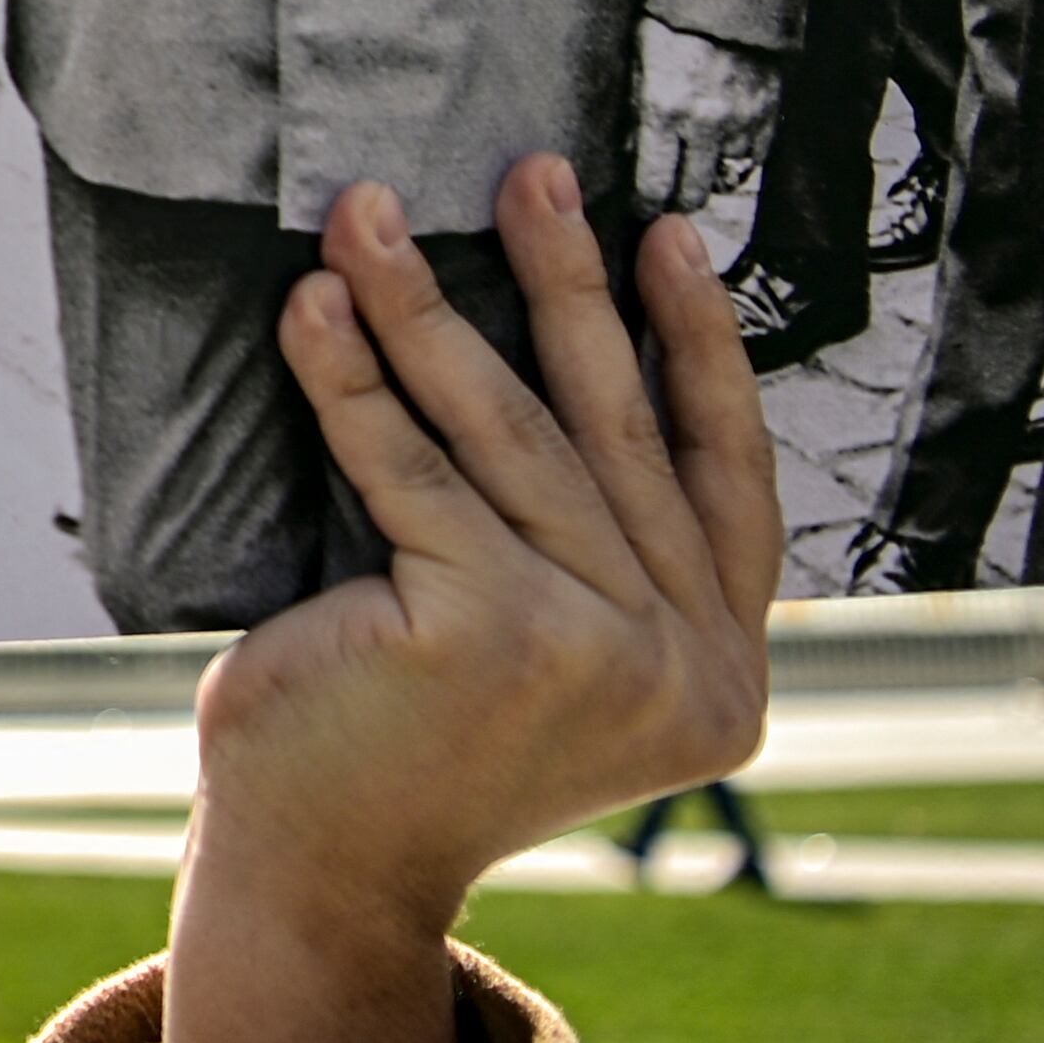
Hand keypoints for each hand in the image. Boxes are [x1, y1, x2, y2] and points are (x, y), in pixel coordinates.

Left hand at [158, 156, 779, 1042]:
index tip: (673, 237)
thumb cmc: (419, 738)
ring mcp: (593, 652)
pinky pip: (407, 470)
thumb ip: (609, 558)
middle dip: (570, 287)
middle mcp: (682, 670)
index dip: (705, 349)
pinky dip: (352, 378)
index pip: (730, 478)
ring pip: (505, 435)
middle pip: (617, 432)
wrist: (323, 868)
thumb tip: (600, 361)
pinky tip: (314, 308)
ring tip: (371, 215)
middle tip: (532, 174)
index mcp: (723, 676)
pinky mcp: (487, 632)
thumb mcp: (561, 653)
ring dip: (431, 305)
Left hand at [632, 16, 784, 211]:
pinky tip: (721, 152)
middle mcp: (704, 123)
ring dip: (708, 179)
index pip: (653, 184)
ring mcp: (742, 121)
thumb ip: (632, 109)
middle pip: (693, 192)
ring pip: (726, 178)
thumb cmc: (670, 20)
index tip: (639, 209)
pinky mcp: (769, 112)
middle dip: (675, 201)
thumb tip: (625, 152)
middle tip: (663, 201)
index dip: (644, 204)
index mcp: (663, 109)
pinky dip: (737, 160)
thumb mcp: (636, 60)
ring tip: (692, 174)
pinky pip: (754, 156)